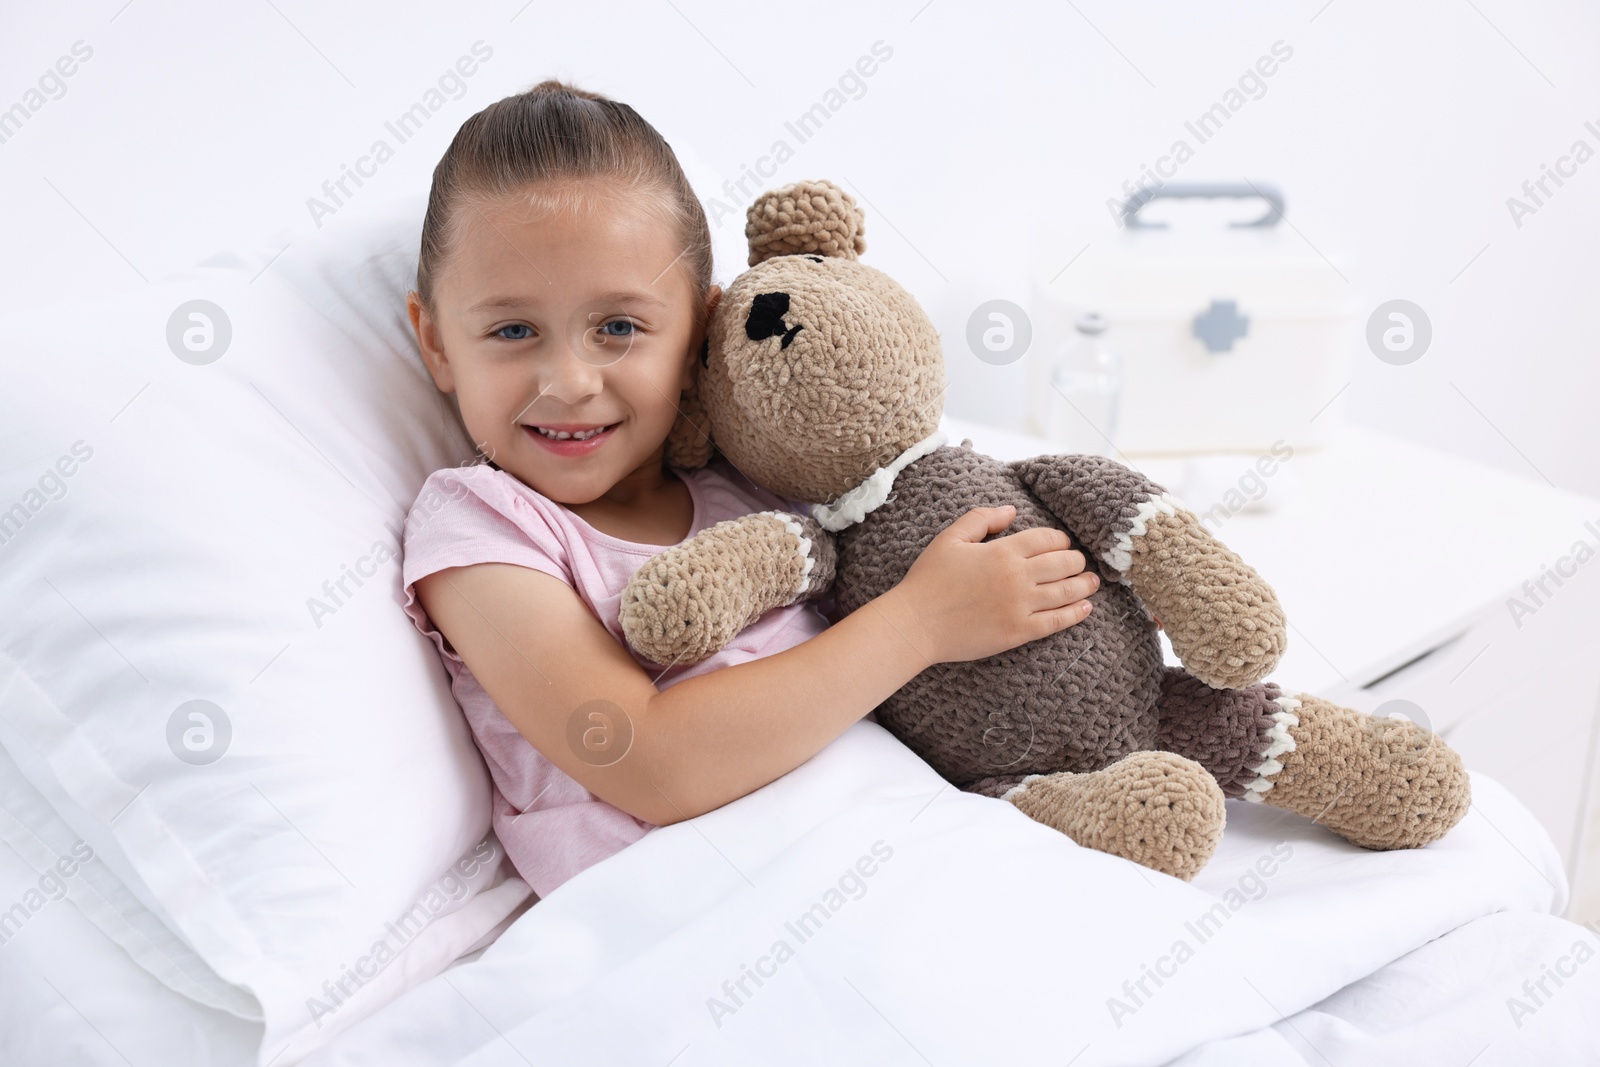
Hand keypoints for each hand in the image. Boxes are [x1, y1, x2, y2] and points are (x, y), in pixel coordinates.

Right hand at [884, 504, 1096, 665]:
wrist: (916, 623)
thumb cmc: (928, 579)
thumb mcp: (950, 538)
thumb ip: (981, 519)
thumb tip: (1011, 510)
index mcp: (1002, 551)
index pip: (1047, 539)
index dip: (1060, 540)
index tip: (1063, 545)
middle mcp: (1017, 577)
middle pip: (1063, 563)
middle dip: (1076, 561)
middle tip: (1080, 563)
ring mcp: (1020, 606)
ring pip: (1066, 592)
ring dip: (1084, 585)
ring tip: (1092, 583)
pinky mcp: (1018, 632)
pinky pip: (1056, 622)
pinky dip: (1075, 614)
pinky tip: (1085, 608)